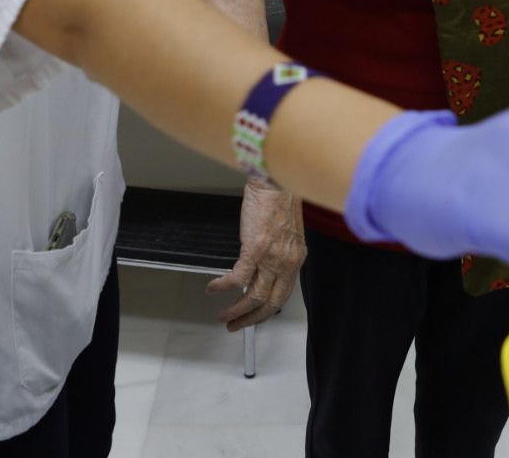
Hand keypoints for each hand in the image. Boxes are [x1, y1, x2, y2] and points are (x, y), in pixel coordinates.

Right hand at [205, 178, 305, 331]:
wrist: (275, 181)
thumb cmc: (279, 199)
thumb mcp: (286, 232)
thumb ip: (278, 252)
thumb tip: (263, 265)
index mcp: (295, 258)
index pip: (283, 294)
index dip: (267, 310)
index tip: (255, 316)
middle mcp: (286, 262)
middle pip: (270, 303)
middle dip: (251, 319)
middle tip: (236, 326)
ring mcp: (271, 257)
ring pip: (253, 296)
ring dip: (235, 310)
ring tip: (222, 315)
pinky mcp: (254, 249)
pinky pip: (237, 277)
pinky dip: (223, 287)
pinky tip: (213, 289)